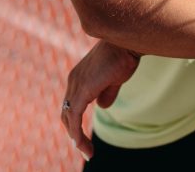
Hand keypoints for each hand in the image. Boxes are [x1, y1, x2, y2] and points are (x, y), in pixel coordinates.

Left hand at [61, 40, 140, 159]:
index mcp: (79, 77)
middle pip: (66, 113)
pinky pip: (75, 117)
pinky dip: (76, 133)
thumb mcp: (115, 78)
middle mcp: (73, 81)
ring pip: (69, 117)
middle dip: (73, 133)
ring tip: (86, 152)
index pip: (71, 105)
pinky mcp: (82, 90)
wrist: (127, 42)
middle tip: (85, 149)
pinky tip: (81, 144)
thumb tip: (102, 107)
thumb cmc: (124, 55)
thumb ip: (107, 93)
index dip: (75, 122)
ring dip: (76, 138)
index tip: (83, 138)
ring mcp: (76, 85)